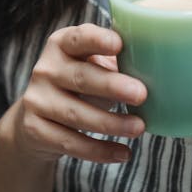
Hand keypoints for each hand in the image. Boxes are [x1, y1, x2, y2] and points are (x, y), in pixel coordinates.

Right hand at [9, 23, 146, 165]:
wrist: (35, 120)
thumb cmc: (78, 84)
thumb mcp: (90, 64)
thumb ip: (114, 60)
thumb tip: (156, 67)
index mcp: (62, 44)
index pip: (78, 38)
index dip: (97, 40)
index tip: (119, 44)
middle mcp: (45, 69)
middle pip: (81, 77)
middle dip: (112, 86)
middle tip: (142, 94)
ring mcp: (37, 100)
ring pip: (76, 114)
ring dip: (111, 123)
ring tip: (139, 127)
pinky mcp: (34, 130)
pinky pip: (71, 142)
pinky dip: (100, 150)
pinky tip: (123, 153)